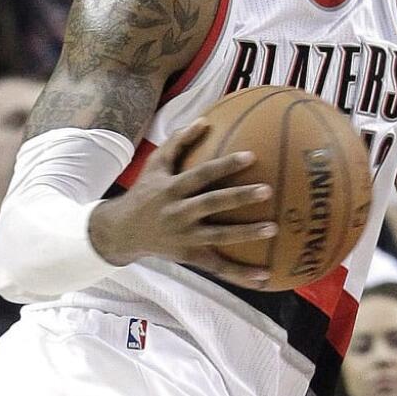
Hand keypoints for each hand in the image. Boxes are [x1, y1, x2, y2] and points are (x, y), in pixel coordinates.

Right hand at [88, 119, 275, 286]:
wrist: (122, 231)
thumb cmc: (146, 191)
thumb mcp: (155, 164)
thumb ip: (179, 141)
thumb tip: (204, 119)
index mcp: (173, 188)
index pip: (202, 174)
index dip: (225, 165)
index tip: (251, 156)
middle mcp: (179, 212)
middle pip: (213, 204)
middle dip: (240, 197)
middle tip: (268, 191)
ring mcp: (185, 236)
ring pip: (219, 236)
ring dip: (247, 234)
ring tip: (274, 229)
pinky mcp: (189, 255)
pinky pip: (217, 266)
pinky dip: (240, 273)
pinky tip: (264, 276)